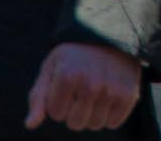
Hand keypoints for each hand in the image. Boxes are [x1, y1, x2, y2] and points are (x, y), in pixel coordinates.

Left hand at [24, 43, 141, 130]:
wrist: (112, 35)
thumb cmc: (74, 56)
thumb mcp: (51, 68)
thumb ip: (38, 97)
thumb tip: (30, 125)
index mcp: (68, 75)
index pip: (56, 113)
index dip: (58, 102)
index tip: (66, 85)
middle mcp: (91, 84)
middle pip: (75, 123)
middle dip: (74, 111)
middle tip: (81, 90)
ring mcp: (112, 90)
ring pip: (94, 125)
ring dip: (92, 114)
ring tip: (95, 93)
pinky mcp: (129, 94)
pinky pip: (113, 123)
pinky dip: (109, 115)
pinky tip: (108, 97)